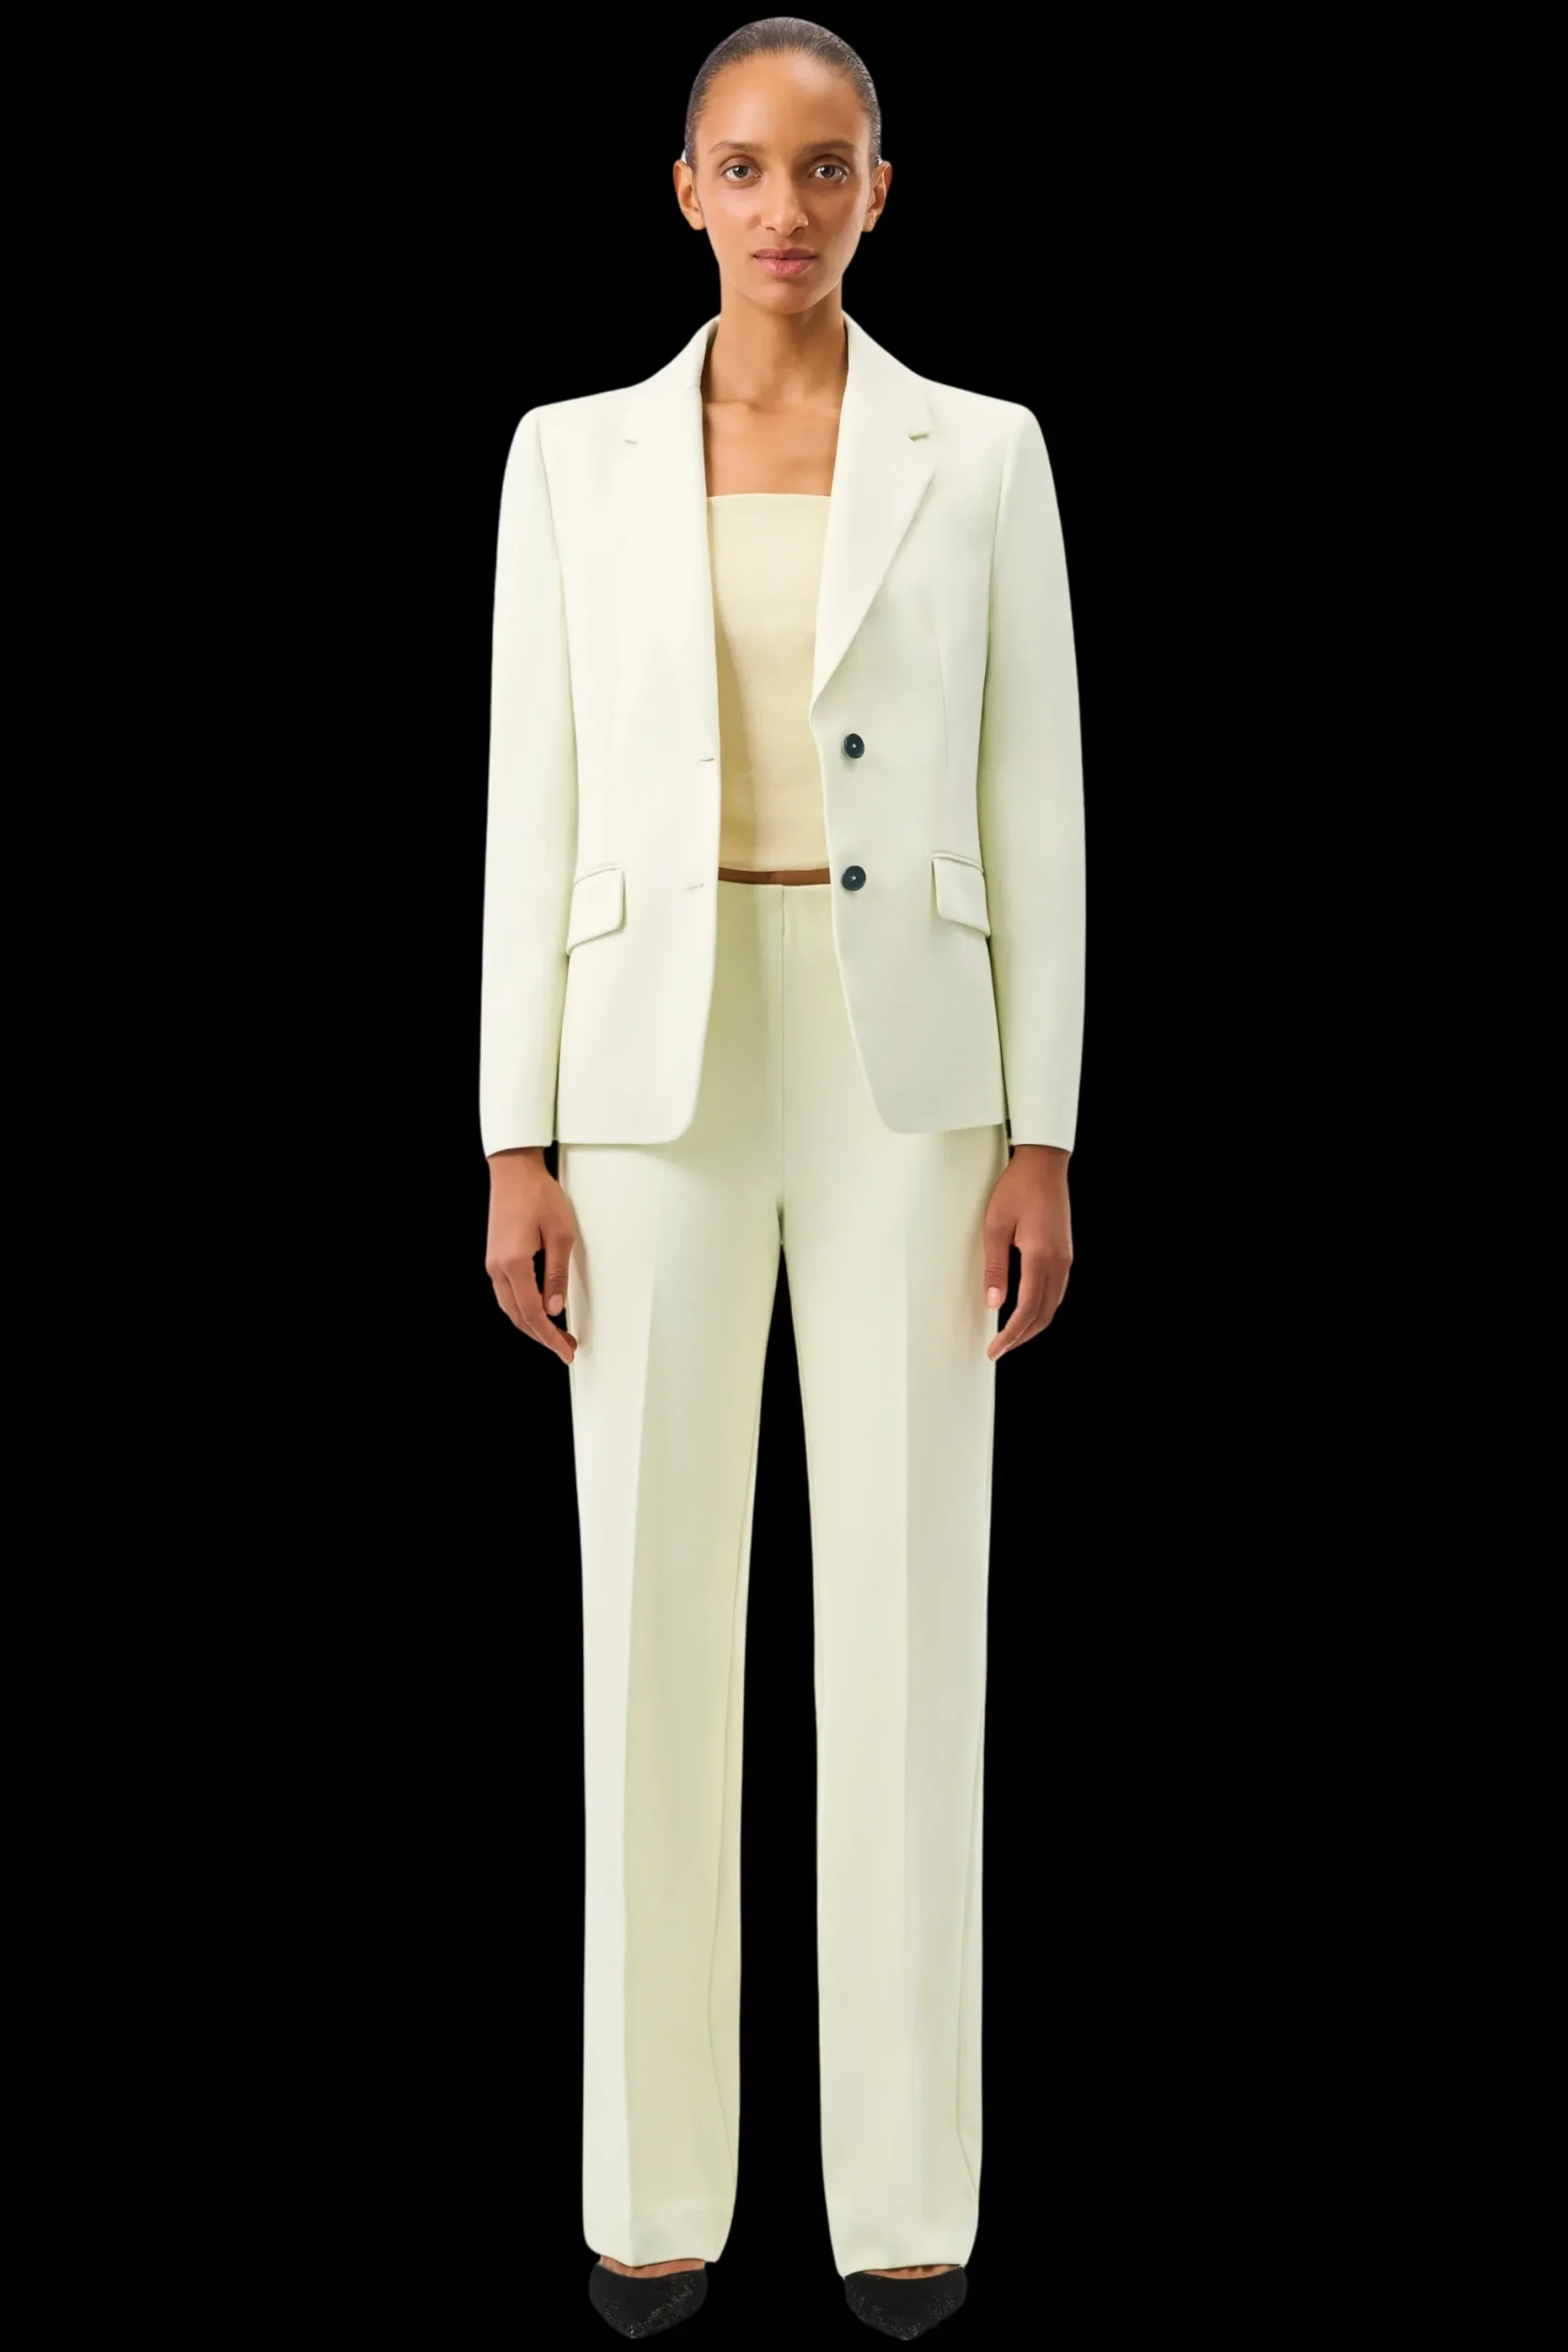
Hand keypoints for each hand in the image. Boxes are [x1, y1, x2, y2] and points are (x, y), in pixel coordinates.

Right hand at [485, 1147, 578, 1364]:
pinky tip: (535, 1312)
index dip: (550, 1336)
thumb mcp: (561, 1234)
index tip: (566, 1350)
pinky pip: (506, 1294)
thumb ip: (556, 1275)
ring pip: (509, 1307)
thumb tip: (554, 1308)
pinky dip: (521, 1309)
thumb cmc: (538, 1195)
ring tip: (554, 1335)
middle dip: (542, 1337)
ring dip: (531, 1325)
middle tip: (565, 1348)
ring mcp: (492, 1263)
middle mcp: (498, 1268)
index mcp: (515, 1263)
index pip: (532, 1313)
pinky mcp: (494, 1257)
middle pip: (518, 1316)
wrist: (513, 1170)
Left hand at [981, 1144, 1072, 1360]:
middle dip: (1022, 1337)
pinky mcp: (1065, 1252)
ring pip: (1052, 1304)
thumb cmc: (1017, 1189)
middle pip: (1044, 1314)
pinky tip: (1029, 1309)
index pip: (1026, 1310)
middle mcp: (1058, 1263)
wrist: (1044, 1163)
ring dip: (1033, 1324)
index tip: (995, 1349)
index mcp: (1040, 1258)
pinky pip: (1057, 1290)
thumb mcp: (995, 1227)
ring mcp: (1065, 1258)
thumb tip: (994, 1302)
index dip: (1010, 1335)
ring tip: (1012, 1335)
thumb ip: (995, 1268)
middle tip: (1000, 1349)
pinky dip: (1043, 1308)